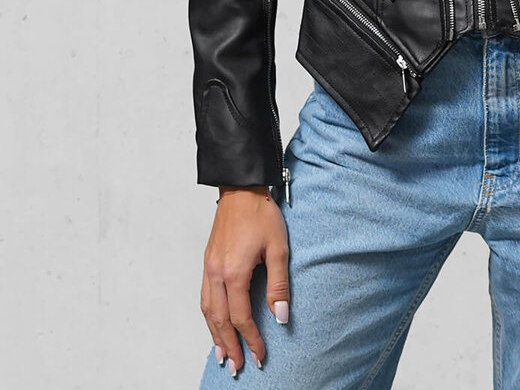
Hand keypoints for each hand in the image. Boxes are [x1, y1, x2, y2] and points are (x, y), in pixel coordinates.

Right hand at [200, 185, 290, 374]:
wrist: (241, 188)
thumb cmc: (261, 214)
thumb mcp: (278, 248)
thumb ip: (279, 284)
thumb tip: (280, 316)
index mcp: (233, 272)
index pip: (241, 317)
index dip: (250, 339)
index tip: (260, 355)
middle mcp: (216, 273)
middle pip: (219, 320)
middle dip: (228, 345)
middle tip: (236, 366)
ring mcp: (208, 267)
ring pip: (207, 310)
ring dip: (214, 334)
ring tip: (222, 353)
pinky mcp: (207, 261)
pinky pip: (204, 296)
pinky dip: (209, 316)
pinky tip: (214, 323)